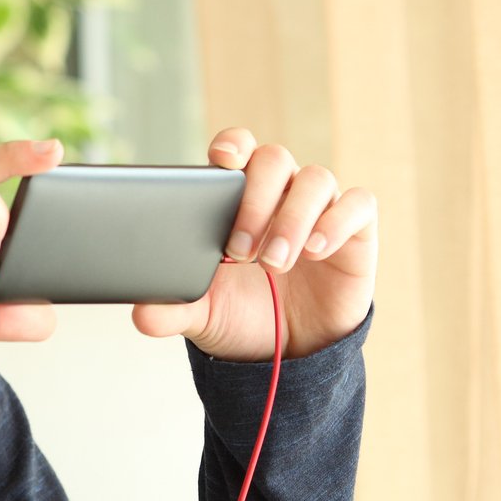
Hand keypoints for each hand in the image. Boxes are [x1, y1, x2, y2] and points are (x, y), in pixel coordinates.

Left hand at [131, 130, 376, 360]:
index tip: (221, 161)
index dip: (232, 145)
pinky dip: (336, 222)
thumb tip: (142, 314)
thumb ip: (173, 310)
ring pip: (315, 179)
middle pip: (274, 159)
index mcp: (239, 198)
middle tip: (238, 251)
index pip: (239, 148)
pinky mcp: (357, 231)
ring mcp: (321, 209)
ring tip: (274, 262)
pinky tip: (315, 251)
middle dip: (255, 199)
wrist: (292, 355)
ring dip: (292, 217)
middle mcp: (282, 193)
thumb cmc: (246, 316)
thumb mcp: (204, 316)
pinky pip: (358, 205)